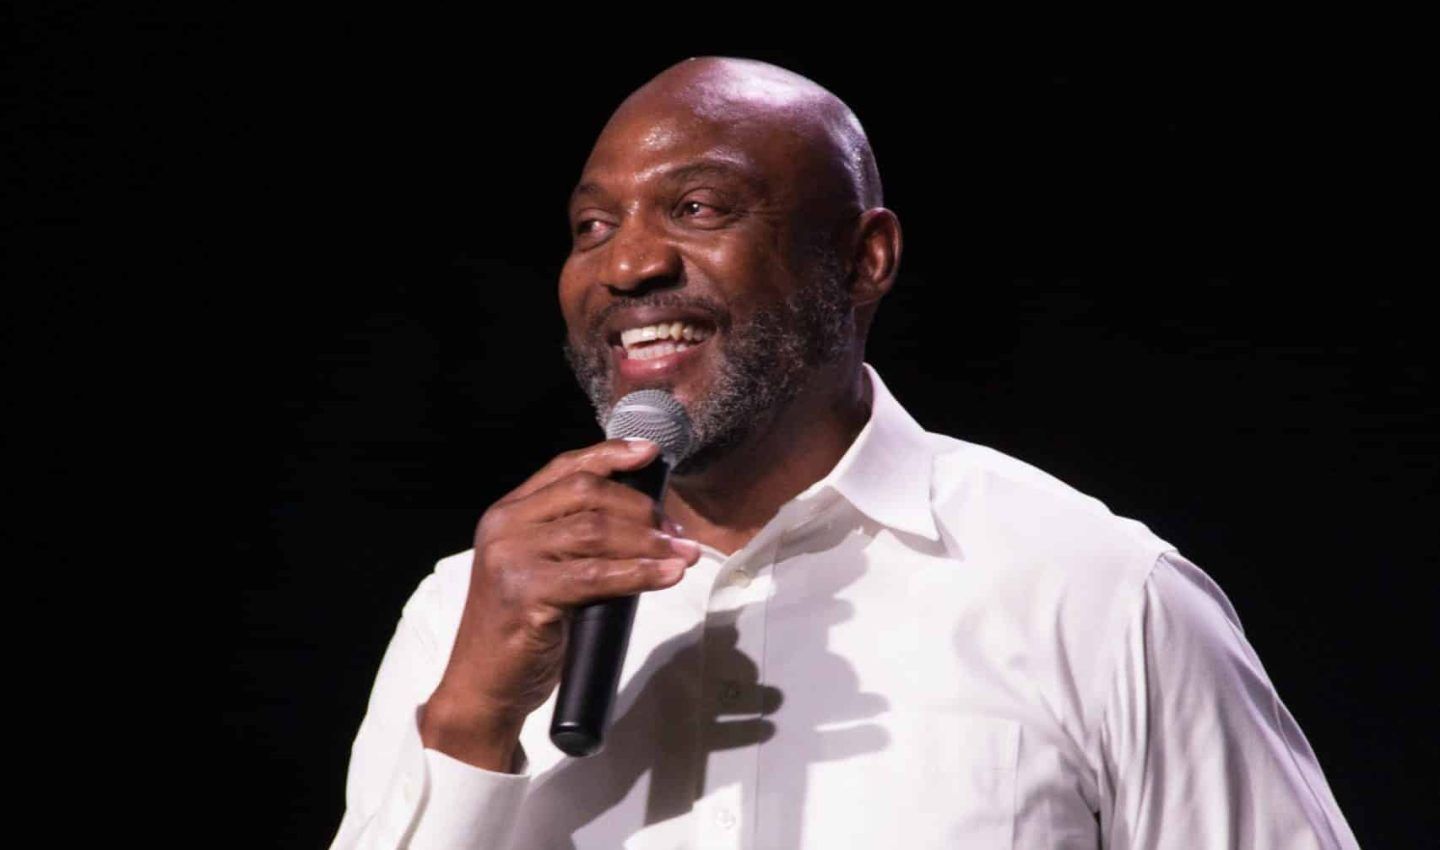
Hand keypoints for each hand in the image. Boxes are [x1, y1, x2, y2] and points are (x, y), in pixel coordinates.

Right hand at [419, 438, 700, 769]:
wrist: (484, 688)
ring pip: (596, 531)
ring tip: (683, 555)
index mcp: (506, 514)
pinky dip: (640, 573)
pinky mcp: (525, 594)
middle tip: (678, 534)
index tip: (650, 455)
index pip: (565, 468)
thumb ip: (572, 541)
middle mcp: (504, 528)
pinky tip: (668, 575)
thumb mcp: (542, 572)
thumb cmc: (520, 633)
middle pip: (587, 494)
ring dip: (650, 541)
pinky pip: (597, 576)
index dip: (611, 455)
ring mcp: (511, 559)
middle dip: (642, 509)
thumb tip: (645, 523)